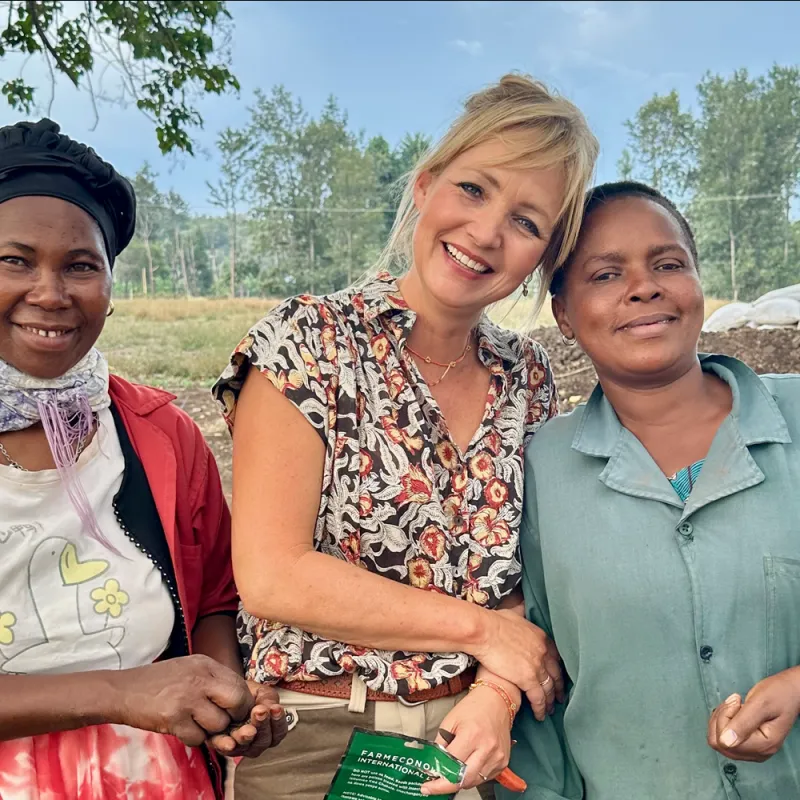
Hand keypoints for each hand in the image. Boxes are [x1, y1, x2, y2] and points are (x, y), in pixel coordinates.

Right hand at [112, 655, 253, 746]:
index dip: (242, 702)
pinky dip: (193, 739)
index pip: (240, 683)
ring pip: (218, 724)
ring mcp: (187, 698)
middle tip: (223, 721)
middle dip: (234, 717)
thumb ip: (212, 679)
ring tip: (196, 723)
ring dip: (211, 730)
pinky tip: (182, 728)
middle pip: (237, 701)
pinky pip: (197, 738)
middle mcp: (200, 678)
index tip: (236, 711)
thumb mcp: (189, 668)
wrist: (122, 690)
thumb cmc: (157, 681)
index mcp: (206, 664)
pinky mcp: (173, 718)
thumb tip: (239, 697)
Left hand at [208, 681, 288, 757]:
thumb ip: (269, 699)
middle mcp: (257, 741)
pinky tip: (229, 743)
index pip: (279, 731)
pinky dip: (227, 746)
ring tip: (246, 729)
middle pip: (264, 741)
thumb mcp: (262, 692)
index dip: (278, 721)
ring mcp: (241, 746)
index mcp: (270, 729)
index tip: (275, 708)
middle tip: (259, 712)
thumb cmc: (248, 695)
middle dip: (262, 725)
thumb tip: (271, 708)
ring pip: (247, 747)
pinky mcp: (223, 746)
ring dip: (246, 737)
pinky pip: (225, 749)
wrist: (227, 694)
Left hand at [421, 686, 511, 795]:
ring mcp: (497, 757)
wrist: (497, 700)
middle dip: (447, 786)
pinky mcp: (503, 762)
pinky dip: (473, 776)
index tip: (427, 787)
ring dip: (460, 781)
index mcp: (471, 735)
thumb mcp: (450, 720)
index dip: (437, 780)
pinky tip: (466, 766)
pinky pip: (484, 777)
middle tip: (435, 784)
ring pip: (474, 782)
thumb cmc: (473, 707)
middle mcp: (487, 749)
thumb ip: (441, 744)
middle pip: (464, 780)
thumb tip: (433, 764)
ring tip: (451, 772)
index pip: (452, 767)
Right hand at [473, 609, 563, 719]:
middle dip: (559, 687)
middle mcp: (543, 652)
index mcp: (541, 637)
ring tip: (550, 709)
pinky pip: (538, 697)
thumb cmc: (494, 621)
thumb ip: (522, 616)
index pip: (556, 656)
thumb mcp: (514, 614)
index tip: (558, 676)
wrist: (485, 631)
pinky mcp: (528, 679)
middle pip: (556, 674)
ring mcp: (537, 666)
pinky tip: (540, 714)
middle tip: (559, 697)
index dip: (558, 668)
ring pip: (549, 688)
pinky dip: (540, 707)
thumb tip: (522, 608)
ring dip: (550, 700)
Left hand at [708, 668, 799, 761]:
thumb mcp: (760, 704)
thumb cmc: (778, 694)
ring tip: (734, 705)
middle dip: (721, 719)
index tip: (736, 702)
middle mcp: (759, 753)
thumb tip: (725, 741)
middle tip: (734, 703)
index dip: (724, 719)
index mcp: (764, 746)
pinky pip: (725, 738)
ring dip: (721, 719)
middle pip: (720, 743)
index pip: (726, 741)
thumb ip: (743, 723)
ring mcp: (753, 750)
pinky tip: (733, 710)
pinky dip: (723, 721)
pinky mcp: (749, 744)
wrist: (789, 693)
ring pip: (720, 741)